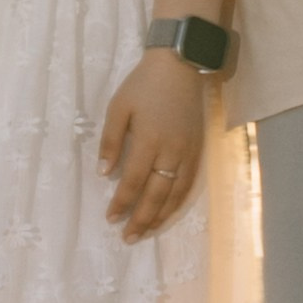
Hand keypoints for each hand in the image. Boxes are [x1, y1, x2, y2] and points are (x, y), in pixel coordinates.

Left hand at [98, 50, 206, 240]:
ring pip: (175, 194)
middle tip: (128, 237)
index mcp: (149, 140)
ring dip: (160, 216)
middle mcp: (171, 151)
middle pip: (156, 194)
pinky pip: (189, 184)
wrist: (180, 66)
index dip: (122, 202)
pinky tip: (168, 213)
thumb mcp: (118, 107)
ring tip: (146, 231)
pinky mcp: (198, 150)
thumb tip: (103, 173)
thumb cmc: (143, 85)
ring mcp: (188, 152)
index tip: (111, 218)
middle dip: (141, 218)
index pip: (133, 181)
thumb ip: (111, 141)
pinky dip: (178, 202)